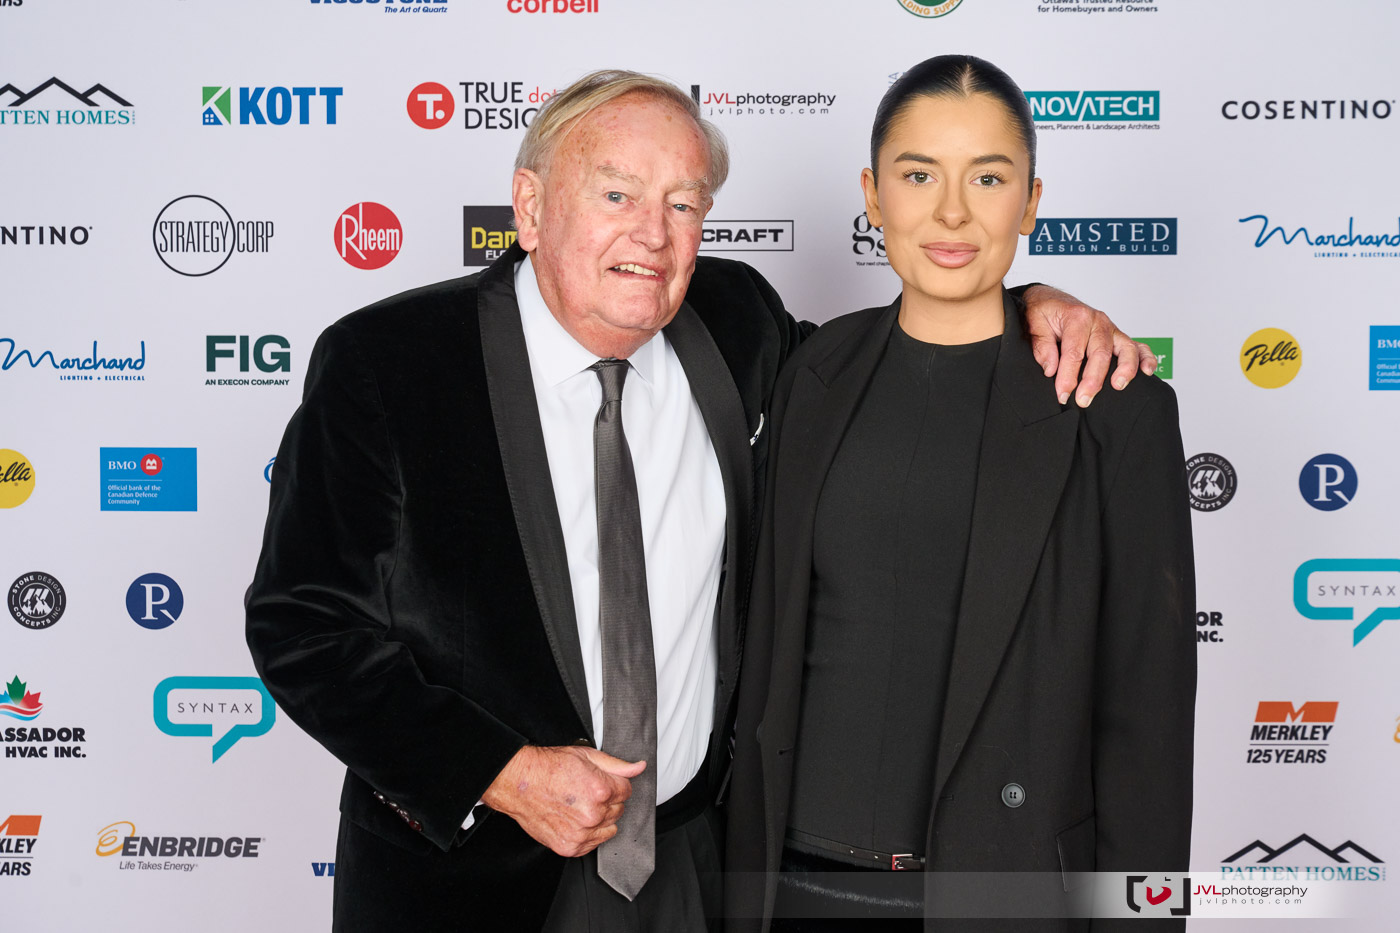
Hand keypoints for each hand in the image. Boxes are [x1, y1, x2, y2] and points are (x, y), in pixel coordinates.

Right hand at [481, 744, 644, 857]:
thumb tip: (639, 767)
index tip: (600, 783)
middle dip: (608, 801)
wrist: (519, 783)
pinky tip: (574, 820)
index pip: (627, 791)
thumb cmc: (549, 767)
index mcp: (601, 790)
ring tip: (580, 806)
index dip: (614, 785)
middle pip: (619, 810)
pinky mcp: (570, 847)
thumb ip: (617, 765)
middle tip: (586, 792)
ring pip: (609, 828)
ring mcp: (581, 833)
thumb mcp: (586, 756)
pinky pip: (593, 844)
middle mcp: (593, 814)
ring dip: (600, 819)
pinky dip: (588, 834)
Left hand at [1022, 284, 1156, 407]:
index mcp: (1077, 317)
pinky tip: (1147, 372)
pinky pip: (1138, 346)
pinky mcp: (1117, 336)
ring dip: (1125, 369)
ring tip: (1118, 386)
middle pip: (1100, 353)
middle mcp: (1098, 321)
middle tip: (1083, 400)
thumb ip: (1042, 346)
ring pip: (1125, 349)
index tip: (1062, 395)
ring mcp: (1111, 329)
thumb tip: (1051, 369)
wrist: (1050, 300)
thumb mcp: (1034, 324)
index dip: (1068, 376)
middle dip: (1093, 380)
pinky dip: (1146, 358)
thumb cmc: (1044, 312)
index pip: (1074, 352)